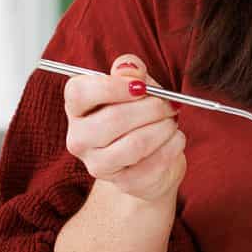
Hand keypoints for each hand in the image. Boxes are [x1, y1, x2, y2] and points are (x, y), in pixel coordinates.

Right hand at [63, 53, 187, 205]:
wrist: (150, 158)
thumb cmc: (140, 114)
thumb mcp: (136, 85)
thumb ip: (131, 71)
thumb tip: (130, 69)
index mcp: (76, 107)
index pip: (80, 93)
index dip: (113, 87)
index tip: (141, 87)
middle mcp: (79, 138)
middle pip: (113, 119)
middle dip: (151, 108)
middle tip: (170, 105)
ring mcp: (98, 165)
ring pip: (135, 144)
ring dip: (164, 128)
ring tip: (172, 122)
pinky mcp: (123, 183)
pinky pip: (153, 164)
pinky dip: (172, 146)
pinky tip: (175, 139)